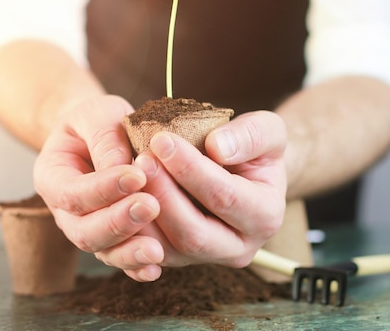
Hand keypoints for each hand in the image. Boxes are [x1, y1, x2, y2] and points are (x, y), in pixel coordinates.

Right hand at [33, 95, 164, 280]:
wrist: (102, 135)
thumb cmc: (97, 121)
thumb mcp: (97, 113)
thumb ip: (105, 137)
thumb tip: (120, 167)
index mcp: (53, 177)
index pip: (72, 192)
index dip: (102, 188)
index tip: (136, 176)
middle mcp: (67, 211)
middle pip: (84, 231)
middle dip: (117, 223)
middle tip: (150, 206)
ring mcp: (90, 229)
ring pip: (104, 251)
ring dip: (129, 252)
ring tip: (156, 250)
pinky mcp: (115, 239)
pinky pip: (122, 260)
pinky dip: (137, 267)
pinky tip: (155, 267)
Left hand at [123, 110, 287, 270]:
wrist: (243, 168)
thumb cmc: (254, 147)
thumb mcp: (267, 130)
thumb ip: (251, 135)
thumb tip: (218, 148)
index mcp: (265, 216)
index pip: (224, 197)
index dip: (190, 169)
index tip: (162, 140)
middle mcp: (240, 247)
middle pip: (193, 234)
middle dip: (163, 194)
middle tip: (141, 158)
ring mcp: (208, 258)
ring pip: (168, 249)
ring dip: (143, 213)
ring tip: (129, 173)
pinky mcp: (182, 259)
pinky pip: (151, 253)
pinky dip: (134, 228)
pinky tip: (122, 195)